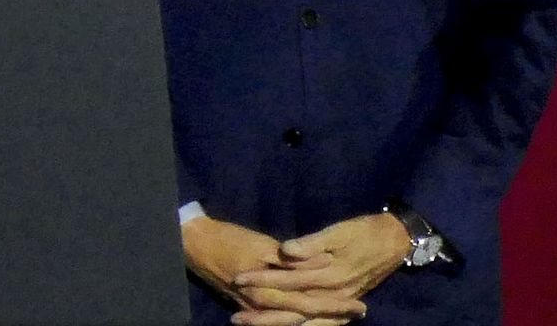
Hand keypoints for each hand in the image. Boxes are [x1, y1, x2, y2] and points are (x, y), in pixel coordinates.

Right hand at [183, 217, 367, 325]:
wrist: (195, 243)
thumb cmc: (228, 240)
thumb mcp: (261, 245)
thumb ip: (293, 258)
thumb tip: (323, 263)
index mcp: (270, 290)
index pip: (311, 302)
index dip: (336, 304)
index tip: (361, 304)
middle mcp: (265, 304)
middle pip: (306, 315)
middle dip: (333, 315)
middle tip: (360, 312)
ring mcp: (255, 307)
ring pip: (293, 320)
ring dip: (318, 320)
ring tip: (341, 319)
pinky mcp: (248, 305)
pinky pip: (278, 318)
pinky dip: (295, 320)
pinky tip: (307, 319)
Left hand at [231, 214, 410, 323]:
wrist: (396, 242)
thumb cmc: (364, 232)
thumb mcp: (339, 232)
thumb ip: (312, 244)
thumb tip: (285, 251)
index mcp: (329, 275)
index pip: (288, 281)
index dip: (262, 281)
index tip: (238, 279)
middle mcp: (333, 294)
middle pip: (293, 310)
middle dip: (263, 315)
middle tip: (236, 319)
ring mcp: (339, 303)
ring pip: (304, 322)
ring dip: (277, 325)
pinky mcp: (343, 304)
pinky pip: (319, 323)